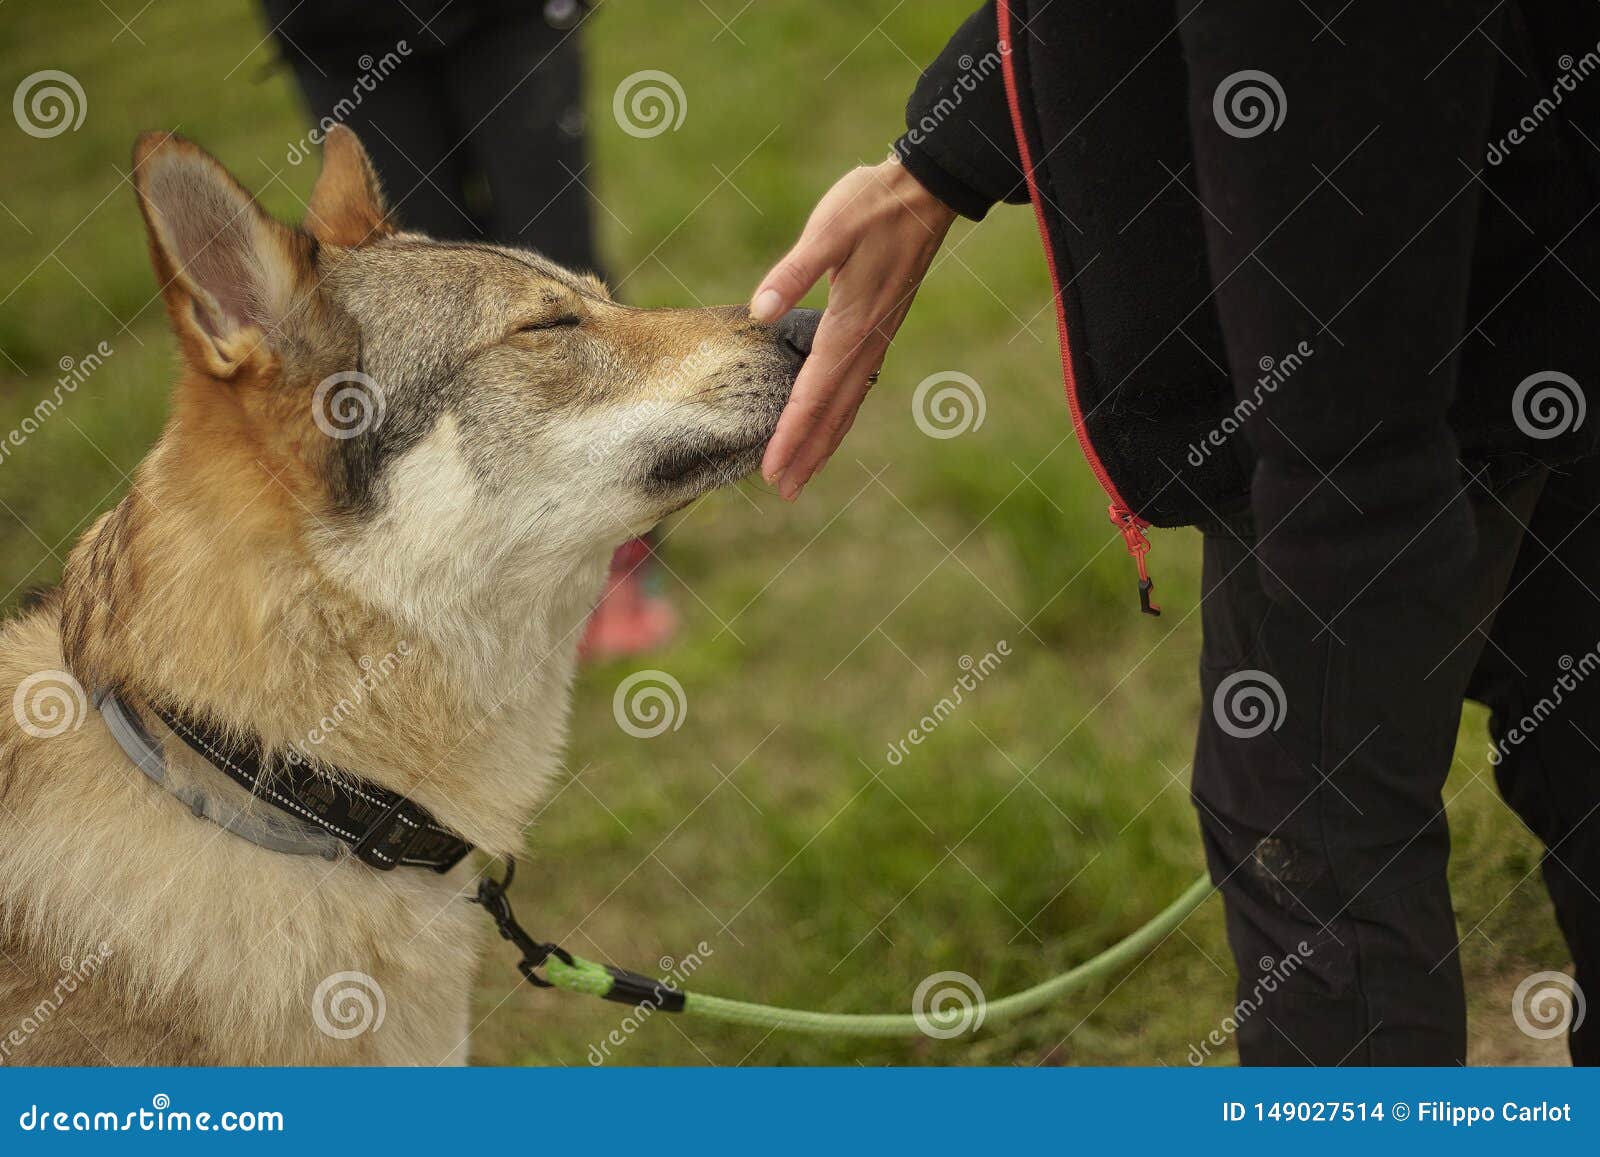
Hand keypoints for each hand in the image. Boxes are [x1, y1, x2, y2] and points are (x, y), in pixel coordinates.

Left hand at [750, 159, 955, 498]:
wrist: (924, 191)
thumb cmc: (872, 204)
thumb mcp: (830, 228)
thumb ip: (795, 270)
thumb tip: (761, 309)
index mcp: (850, 325)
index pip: (813, 394)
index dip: (791, 435)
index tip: (771, 468)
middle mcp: (867, 341)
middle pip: (833, 413)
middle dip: (807, 454)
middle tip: (782, 490)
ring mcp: (877, 339)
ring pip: (848, 404)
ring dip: (824, 442)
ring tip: (802, 474)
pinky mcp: (880, 329)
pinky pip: (857, 386)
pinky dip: (839, 415)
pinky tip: (829, 422)